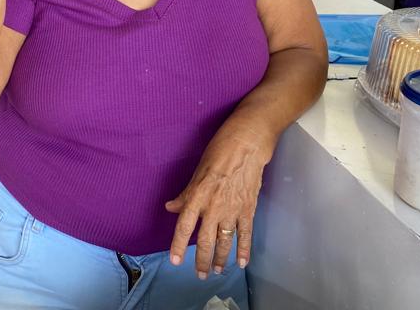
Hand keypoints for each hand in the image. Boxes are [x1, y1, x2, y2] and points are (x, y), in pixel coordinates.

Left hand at [165, 129, 275, 277]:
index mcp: (197, 196)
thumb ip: (186, 194)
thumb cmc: (219, 152)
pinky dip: (244, 249)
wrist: (247, 146)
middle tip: (199, 274)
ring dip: (219, 258)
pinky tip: (241, 262)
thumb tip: (171, 207)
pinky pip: (245, 234)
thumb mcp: (197, 171)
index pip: (184, 226)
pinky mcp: (248, 209)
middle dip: (201, 260)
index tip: (175, 261)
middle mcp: (213, 207)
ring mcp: (232, 210)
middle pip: (204, 240)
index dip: (178, 245)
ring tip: (216, 270)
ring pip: (224, 241)